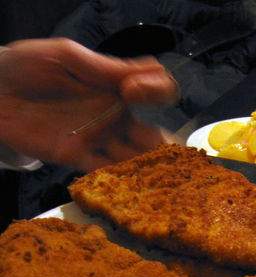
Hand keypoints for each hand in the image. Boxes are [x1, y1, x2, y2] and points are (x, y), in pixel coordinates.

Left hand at [0, 38, 178, 170]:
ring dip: (147, 168)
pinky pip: (104, 171)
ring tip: (159, 176)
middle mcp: (113, 117)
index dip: (156, 92)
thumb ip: (105, 68)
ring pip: (133, 158)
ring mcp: (96, 139)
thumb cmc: (27, 66)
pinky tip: (129, 183)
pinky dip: (118, 179)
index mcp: (115, 88)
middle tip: (169, 154)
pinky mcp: (76, 158)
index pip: (156, 91)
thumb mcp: (68, 56)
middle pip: (151, 135)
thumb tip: (150, 70)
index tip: (133, 91)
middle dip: (164, 146)